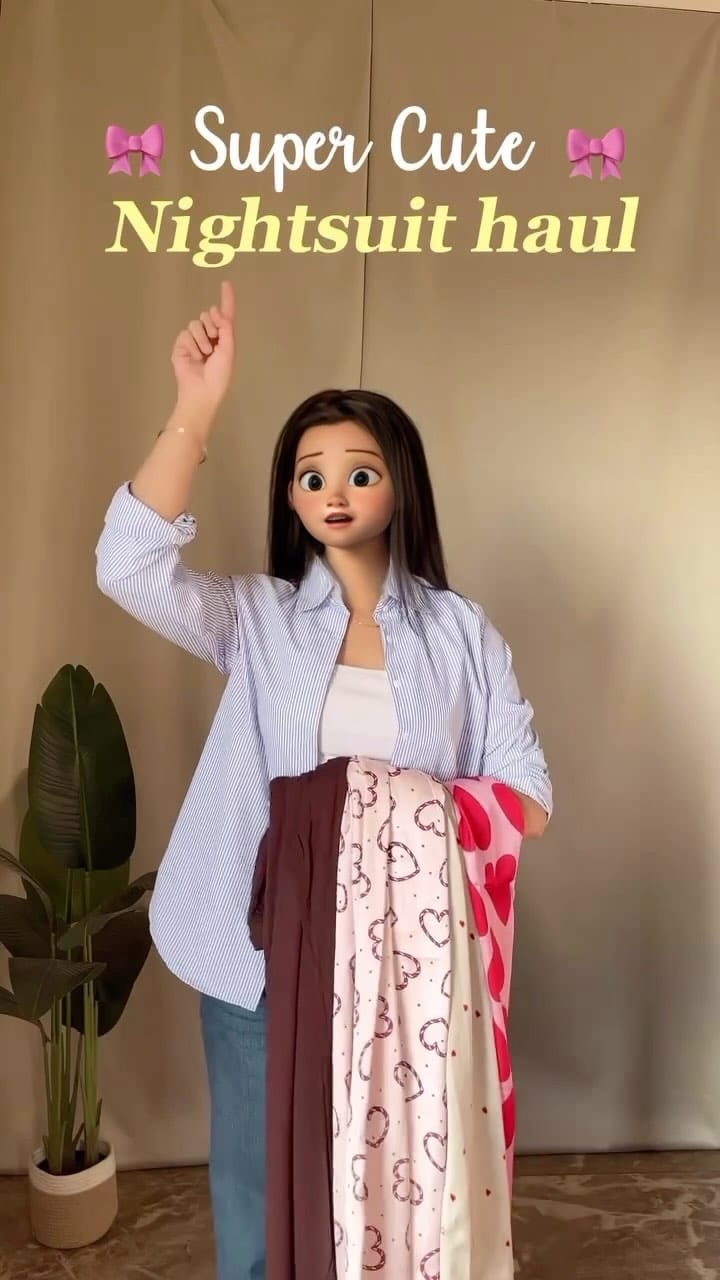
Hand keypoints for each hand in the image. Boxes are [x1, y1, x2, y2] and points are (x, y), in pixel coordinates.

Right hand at [170, 280, 235, 425]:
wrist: (202, 391)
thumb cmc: (219, 375)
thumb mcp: (228, 350)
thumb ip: (226, 328)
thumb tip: (216, 310)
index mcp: (223, 338)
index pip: (225, 315)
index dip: (226, 299)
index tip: (226, 283)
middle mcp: (209, 336)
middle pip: (208, 315)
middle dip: (212, 325)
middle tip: (214, 343)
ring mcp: (194, 340)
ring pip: (196, 323)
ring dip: (202, 338)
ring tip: (204, 355)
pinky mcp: (181, 345)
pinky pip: (185, 334)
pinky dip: (191, 345)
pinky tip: (194, 357)